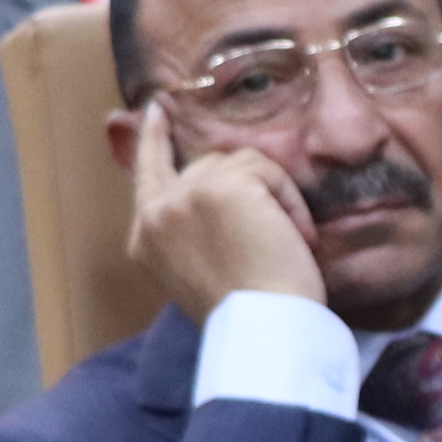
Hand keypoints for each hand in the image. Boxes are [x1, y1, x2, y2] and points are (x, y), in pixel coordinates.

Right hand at [126, 104, 325, 320]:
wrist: (261, 330)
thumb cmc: (247, 315)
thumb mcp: (204, 270)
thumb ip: (196, 230)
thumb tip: (221, 194)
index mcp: (147, 241)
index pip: (146, 175)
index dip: (153, 140)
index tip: (157, 111)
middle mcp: (155, 214)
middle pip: (205, 165)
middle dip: (247, 181)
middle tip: (278, 221)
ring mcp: (183, 196)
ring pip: (240, 164)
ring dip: (273, 199)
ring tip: (285, 245)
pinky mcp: (219, 186)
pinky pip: (265, 170)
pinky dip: (289, 202)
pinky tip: (295, 238)